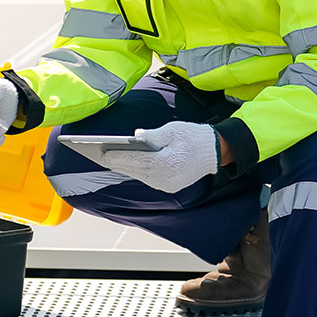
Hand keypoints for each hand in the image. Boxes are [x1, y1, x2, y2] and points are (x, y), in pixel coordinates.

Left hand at [95, 121, 219, 193]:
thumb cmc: (193, 136)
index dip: (119, 157)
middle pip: (136, 170)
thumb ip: (153, 135)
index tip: (103, 154)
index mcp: (167, 162)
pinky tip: (126, 165)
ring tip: (110, 160)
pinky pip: (149, 179)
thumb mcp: (173, 129)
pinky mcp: (170, 186)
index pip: (137, 160)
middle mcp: (167, 177)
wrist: (216, 151)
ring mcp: (169, 184)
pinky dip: (137, 172)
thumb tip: (135, 137)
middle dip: (118, 163)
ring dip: (125, 168)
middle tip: (100, 157)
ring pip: (141, 176)